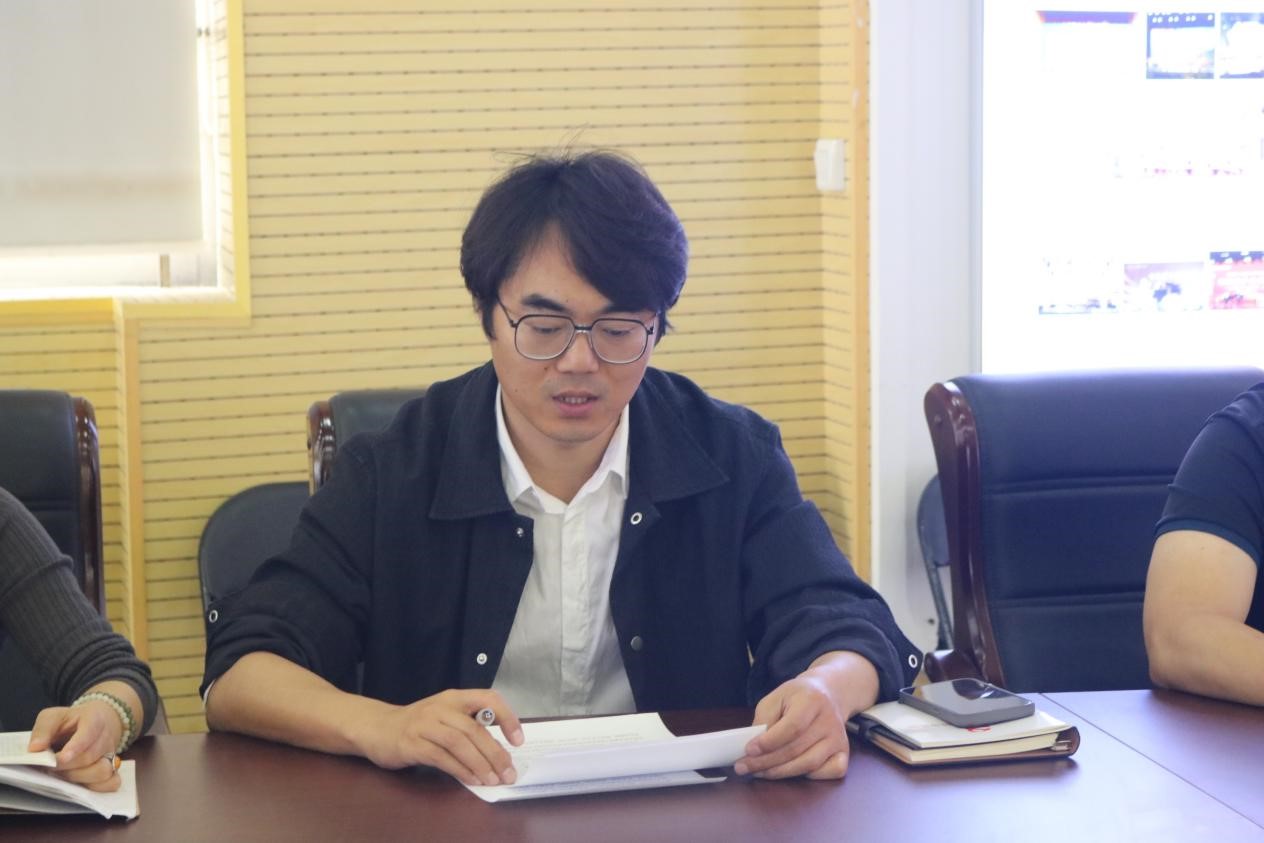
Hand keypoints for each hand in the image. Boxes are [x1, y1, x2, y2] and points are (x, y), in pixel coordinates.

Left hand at [27, 701, 123, 792]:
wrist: (97, 722)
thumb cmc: (71, 722)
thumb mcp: (54, 717)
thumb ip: (43, 730)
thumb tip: (34, 749)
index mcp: (94, 719)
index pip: (89, 733)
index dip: (76, 747)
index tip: (60, 759)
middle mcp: (106, 737)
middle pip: (90, 756)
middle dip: (67, 766)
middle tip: (49, 768)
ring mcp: (112, 754)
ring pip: (102, 771)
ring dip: (79, 777)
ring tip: (63, 774)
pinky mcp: (113, 769)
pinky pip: (112, 783)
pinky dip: (97, 787)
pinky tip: (80, 784)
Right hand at [353, 689, 523, 785]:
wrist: (377, 727)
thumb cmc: (417, 724)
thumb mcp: (444, 716)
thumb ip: (468, 726)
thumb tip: (498, 751)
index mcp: (454, 698)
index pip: (488, 698)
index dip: (507, 717)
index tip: (518, 740)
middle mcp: (441, 707)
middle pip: (475, 729)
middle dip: (495, 753)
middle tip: (508, 772)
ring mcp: (425, 725)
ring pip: (460, 744)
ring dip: (480, 764)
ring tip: (493, 780)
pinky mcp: (412, 744)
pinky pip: (442, 758)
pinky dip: (460, 770)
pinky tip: (472, 780)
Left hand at [735, 651, 878, 779]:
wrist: (829, 694)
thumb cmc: (798, 697)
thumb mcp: (776, 697)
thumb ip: (764, 719)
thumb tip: (754, 747)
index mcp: (812, 701)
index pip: (792, 727)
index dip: (769, 742)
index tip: (748, 750)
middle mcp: (830, 721)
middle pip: (797, 749)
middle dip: (767, 762)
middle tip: (744, 767)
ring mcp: (839, 739)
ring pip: (809, 764)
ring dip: (781, 772)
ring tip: (759, 772)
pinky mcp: (844, 753)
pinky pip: (828, 773)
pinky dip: (809, 776)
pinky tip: (791, 770)